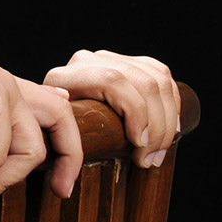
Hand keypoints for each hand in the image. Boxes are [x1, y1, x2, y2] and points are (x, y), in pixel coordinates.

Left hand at [43, 50, 179, 168]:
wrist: (51, 119)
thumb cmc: (51, 135)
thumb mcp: (50, 138)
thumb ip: (63, 138)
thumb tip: (77, 161)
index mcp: (65, 76)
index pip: (113, 81)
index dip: (135, 112)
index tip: (139, 146)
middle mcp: (87, 61)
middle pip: (143, 82)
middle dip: (156, 125)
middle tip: (151, 158)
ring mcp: (108, 59)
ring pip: (158, 78)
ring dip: (168, 119)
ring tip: (159, 150)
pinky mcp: (127, 63)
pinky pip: (162, 75)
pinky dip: (172, 104)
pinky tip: (170, 128)